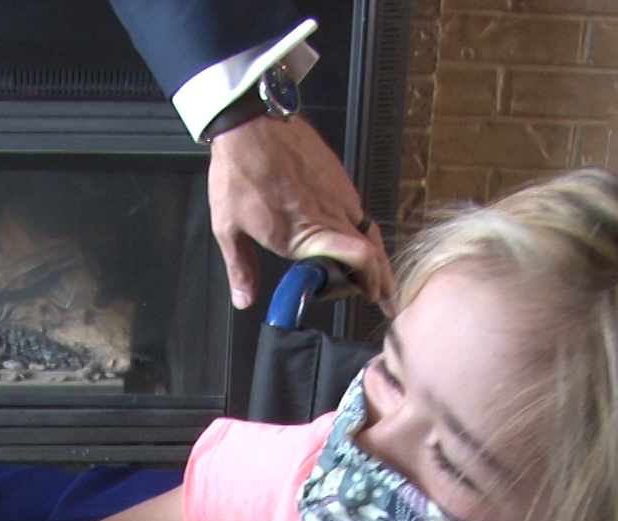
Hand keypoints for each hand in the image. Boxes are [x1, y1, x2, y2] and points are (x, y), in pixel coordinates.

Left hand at [207, 115, 394, 310]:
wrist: (250, 125)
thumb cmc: (240, 171)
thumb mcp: (228, 227)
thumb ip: (240, 267)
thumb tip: (245, 298)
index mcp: (305, 234)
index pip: (360, 260)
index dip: (372, 281)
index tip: (371, 297)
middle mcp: (330, 215)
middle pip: (373, 252)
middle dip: (384, 279)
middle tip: (389, 298)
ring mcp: (339, 195)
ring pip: (370, 232)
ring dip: (378, 258)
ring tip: (380, 277)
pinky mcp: (338, 178)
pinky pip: (359, 211)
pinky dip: (365, 233)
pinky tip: (359, 240)